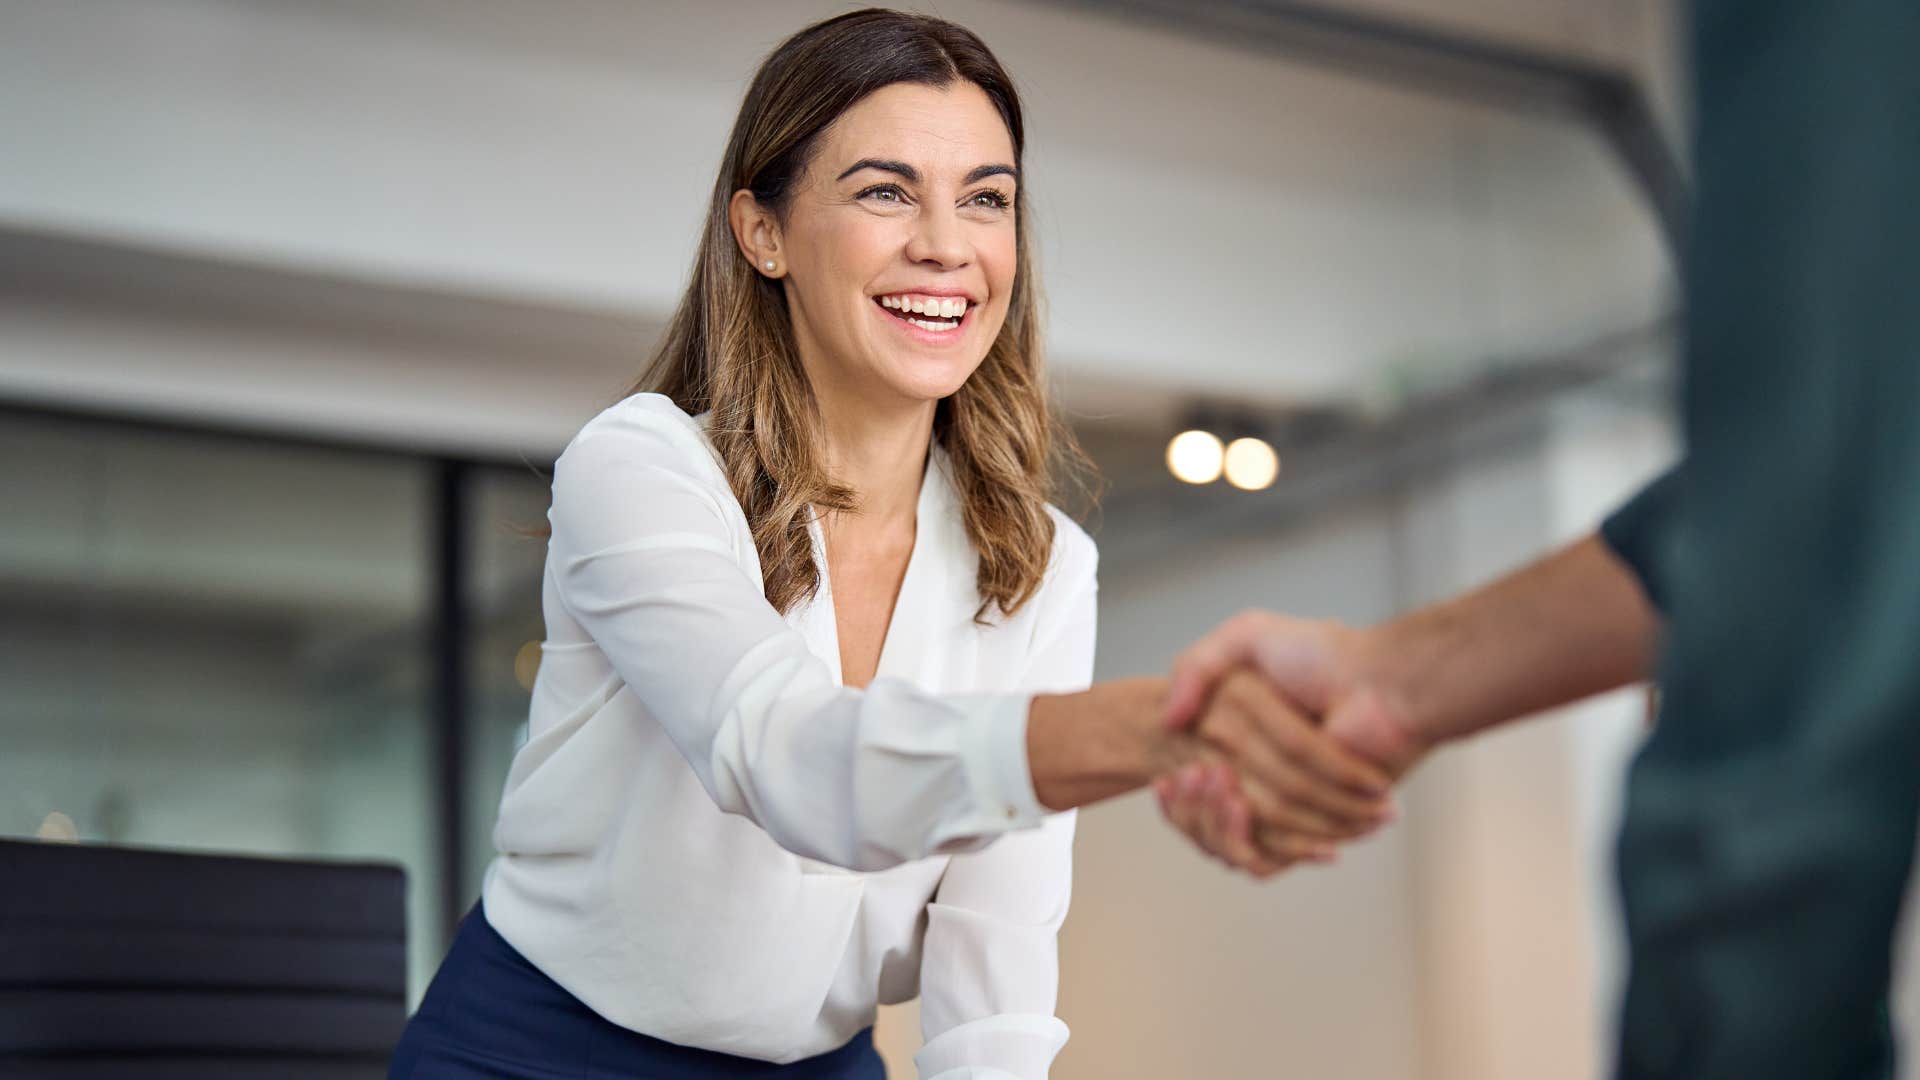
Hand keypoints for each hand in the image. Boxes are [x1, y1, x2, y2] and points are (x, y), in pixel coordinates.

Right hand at [1155, 666, 1397, 877]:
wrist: (1382, 686)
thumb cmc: (1324, 656)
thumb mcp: (1247, 636)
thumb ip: (1195, 666)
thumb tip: (1167, 719)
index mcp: (1241, 744)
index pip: (1190, 788)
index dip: (1175, 795)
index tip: (1169, 777)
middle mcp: (1261, 778)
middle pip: (1205, 820)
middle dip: (1192, 808)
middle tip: (1191, 776)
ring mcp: (1288, 806)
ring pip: (1227, 843)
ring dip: (1213, 823)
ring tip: (1220, 787)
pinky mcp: (1313, 829)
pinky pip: (1267, 858)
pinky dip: (1244, 842)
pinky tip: (1238, 805)